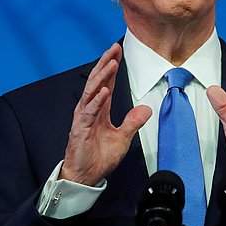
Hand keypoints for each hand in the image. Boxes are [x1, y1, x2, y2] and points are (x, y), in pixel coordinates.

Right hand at [61, 43, 151, 185]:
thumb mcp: (122, 138)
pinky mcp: (79, 129)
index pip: (106, 83)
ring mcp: (83, 118)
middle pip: (97, 81)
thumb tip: (145, 109)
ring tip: (111, 64)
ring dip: (102, 77)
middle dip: (105, 64)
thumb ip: (132, 122)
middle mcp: (89, 110)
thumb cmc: (98, 158)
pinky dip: (96, 101)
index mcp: (99, 110)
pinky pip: (88, 112)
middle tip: (113, 49)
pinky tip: (104, 91)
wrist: (86, 176)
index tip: (118, 52)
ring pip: (92, 92)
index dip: (111, 67)